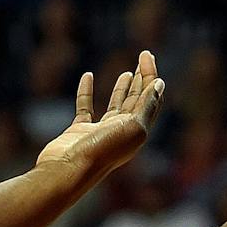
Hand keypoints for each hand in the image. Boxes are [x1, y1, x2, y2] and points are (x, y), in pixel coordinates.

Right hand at [35, 50, 165, 181]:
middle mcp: (121, 131)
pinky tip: (88, 77)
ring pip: (116, 105)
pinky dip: (87, 92)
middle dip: (142, 78)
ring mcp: (100, 131)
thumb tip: (159, 84)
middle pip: (137, 100)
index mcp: (137, 130)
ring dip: (122, 88)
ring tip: (128, 72)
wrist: (67, 170)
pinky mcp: (79, 131)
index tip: (147, 57)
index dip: (151, 76)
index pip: (149, 98)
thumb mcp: (131, 127)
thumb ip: (146, 106)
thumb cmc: (100, 150)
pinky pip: (85, 107)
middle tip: (144, 56)